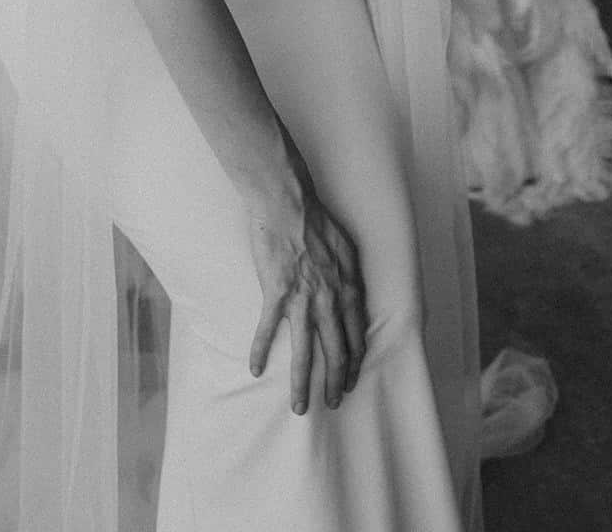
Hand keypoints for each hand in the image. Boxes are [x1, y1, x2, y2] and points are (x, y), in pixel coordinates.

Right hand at [247, 168, 367, 414]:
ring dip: (302, 384)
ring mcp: (302, 299)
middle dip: (336, 382)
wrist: (289, 204)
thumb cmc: (318, 221)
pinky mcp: (276, 293)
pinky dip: (260, 352)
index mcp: (348, 288)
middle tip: (333, 402)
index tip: (351, 378)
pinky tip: (255, 369)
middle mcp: (330, 299)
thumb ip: (352, 276)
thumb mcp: (348, 248)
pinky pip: (267, 330)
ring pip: (305, 353)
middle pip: (336, 352)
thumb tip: (355, 296)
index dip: (355, 361)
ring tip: (299, 407)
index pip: (356, 336)